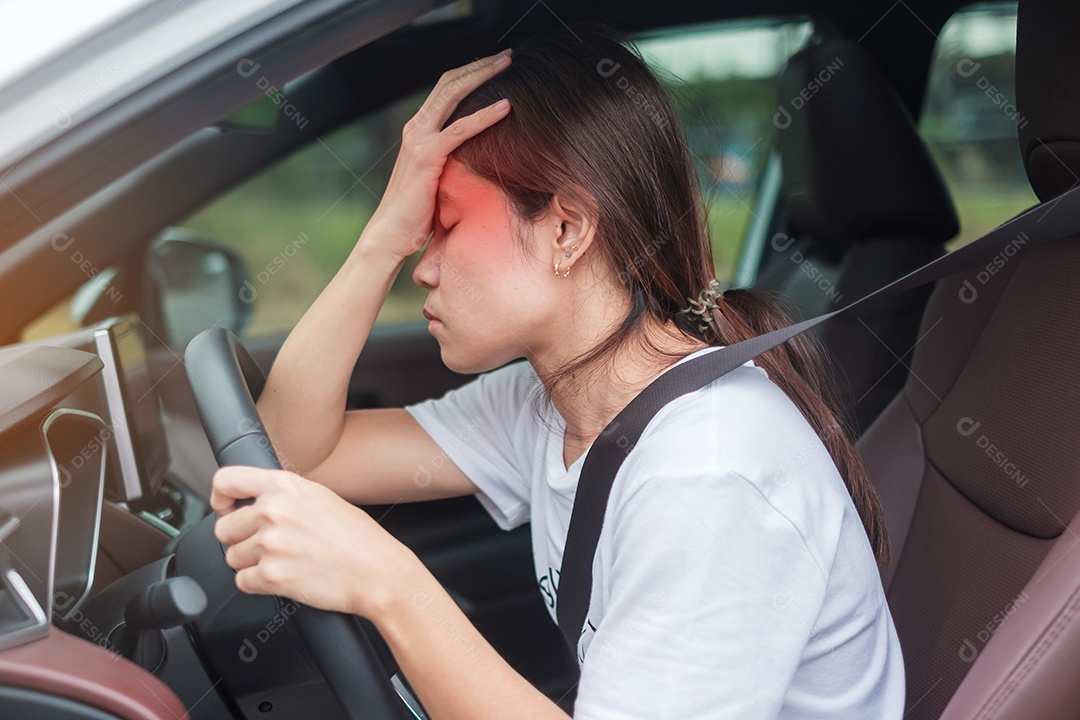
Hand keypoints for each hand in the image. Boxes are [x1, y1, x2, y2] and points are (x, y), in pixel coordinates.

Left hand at [211, 466, 413, 616]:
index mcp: (284, 486)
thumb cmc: (358, 538)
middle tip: (268, 545)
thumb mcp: (321, 497)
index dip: (220, 498)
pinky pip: (242, 581)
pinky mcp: (271, 576)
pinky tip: (285, 576)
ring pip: (232, 557)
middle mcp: (273, 511)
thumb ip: (284, 494)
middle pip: (223, 528)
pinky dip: (259, 584)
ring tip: (284, 561)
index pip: (225, 481)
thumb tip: (254, 501)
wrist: (378, 572)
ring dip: (251, 563)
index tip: (226, 509)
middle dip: (240, 539)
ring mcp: (270, 544)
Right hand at [361, 49, 511, 262]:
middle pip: (450, 83)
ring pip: (453, 95)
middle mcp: (416, 128)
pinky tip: (505, 106)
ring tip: (508, 65)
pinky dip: (484, 115)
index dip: (470, 73)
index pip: (446, 89)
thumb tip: (478, 156)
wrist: (391, 234)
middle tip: (507, 55)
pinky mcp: (427, 156)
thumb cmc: (417, 213)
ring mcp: (419, 139)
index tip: (496, 65)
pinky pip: (460, 129)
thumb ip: (452, 159)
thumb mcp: (438, 177)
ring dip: (482, 76)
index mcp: (419, 130)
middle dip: (480, 65)